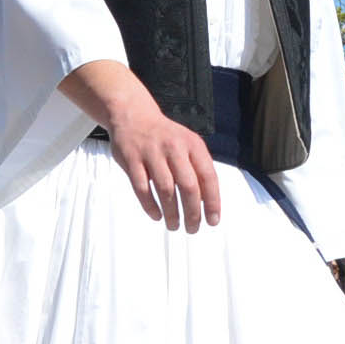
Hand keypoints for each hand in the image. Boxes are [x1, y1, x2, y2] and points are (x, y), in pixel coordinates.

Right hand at [60, 60, 220, 230]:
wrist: (133, 115)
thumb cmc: (166, 137)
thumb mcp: (188, 144)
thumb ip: (198, 168)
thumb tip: (208, 204)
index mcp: (193, 145)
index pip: (208, 177)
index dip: (212, 202)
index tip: (213, 221)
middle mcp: (174, 148)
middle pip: (188, 186)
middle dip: (192, 212)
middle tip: (192, 228)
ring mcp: (151, 153)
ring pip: (165, 189)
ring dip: (172, 212)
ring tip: (174, 226)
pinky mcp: (132, 159)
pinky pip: (142, 188)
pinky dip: (150, 205)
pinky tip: (157, 215)